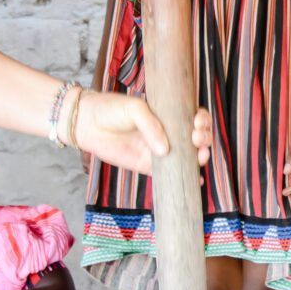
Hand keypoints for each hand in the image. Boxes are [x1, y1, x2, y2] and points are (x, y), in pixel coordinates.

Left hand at [74, 91, 211, 171]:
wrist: (87, 123)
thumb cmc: (111, 109)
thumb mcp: (134, 109)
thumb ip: (150, 126)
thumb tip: (165, 151)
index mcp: (166, 114)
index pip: (193, 116)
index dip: (202, 120)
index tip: (197, 123)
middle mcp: (166, 132)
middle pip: (195, 137)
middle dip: (204, 139)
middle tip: (197, 139)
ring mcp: (158, 150)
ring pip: (186, 156)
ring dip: (199, 158)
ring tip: (200, 158)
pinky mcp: (147, 166)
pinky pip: (168, 174)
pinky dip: (185, 178)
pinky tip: (196, 180)